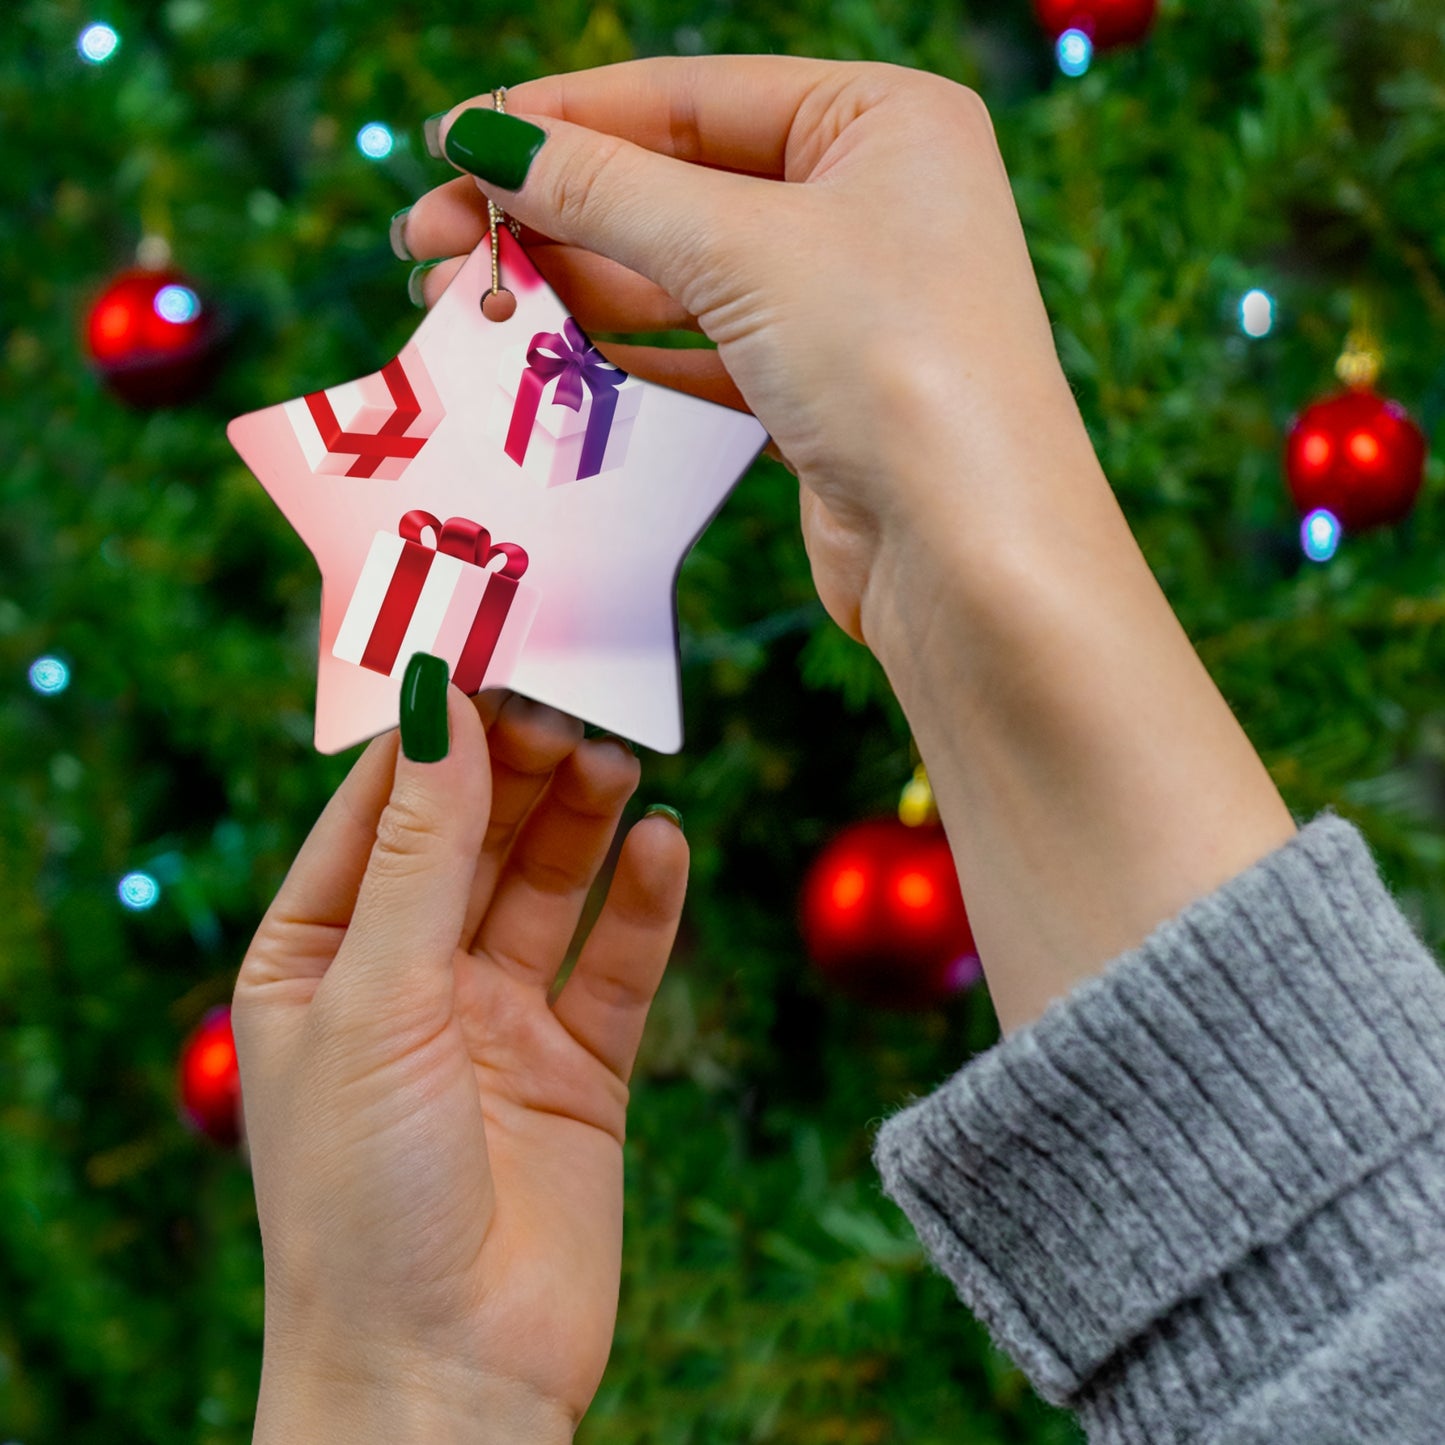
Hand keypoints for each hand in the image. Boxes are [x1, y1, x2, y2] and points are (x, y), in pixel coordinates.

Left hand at [233, 688, 687, 1441]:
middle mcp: (408, 980)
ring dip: (582, 820)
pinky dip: (644, 903)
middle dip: (518, 769)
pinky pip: (617, 963)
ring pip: (549, 886)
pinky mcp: (580, 1068)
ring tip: (618, 758)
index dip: (433, 734)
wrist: (445, 1378)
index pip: (379, 811)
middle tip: (572, 705)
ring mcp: (498, 1022)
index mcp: (318, 959)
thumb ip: (418, 853)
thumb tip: (438, 707)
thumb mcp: (374, 1000)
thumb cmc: (362, 1198)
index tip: (489, 656)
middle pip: (473, 837)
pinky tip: (666, 846)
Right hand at [400, 56, 1094, 645]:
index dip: (561, 118)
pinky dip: (622, 353)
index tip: (451, 143)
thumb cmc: (894, 365)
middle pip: (674, 185)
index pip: (688, 96)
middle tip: (429, 241)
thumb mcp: (742, 248)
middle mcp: (869, 200)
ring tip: (464, 303)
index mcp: (881, 120)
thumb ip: (607, 189)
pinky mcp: (819, 391)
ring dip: (571, 287)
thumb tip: (487, 140)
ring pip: (679, 274)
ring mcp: (845, 301)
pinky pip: (700, 351)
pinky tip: (542, 355)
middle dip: (550, 213)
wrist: (970, 556)